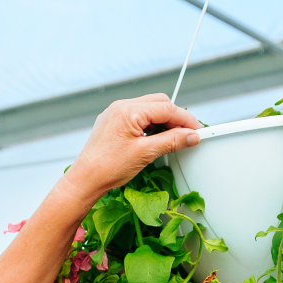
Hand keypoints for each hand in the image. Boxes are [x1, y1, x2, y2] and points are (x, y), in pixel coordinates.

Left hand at [61, 94, 201, 203]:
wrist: (85, 179)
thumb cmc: (108, 167)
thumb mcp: (145, 154)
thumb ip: (171, 141)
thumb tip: (191, 136)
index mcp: (128, 110)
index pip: (166, 108)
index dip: (185, 119)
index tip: (197, 131)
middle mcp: (121, 106)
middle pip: (159, 103)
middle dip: (175, 118)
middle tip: (187, 136)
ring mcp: (116, 113)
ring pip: (149, 109)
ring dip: (163, 121)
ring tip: (172, 140)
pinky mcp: (113, 122)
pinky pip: (138, 116)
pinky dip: (150, 125)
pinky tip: (155, 139)